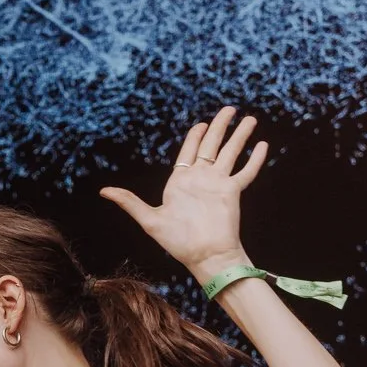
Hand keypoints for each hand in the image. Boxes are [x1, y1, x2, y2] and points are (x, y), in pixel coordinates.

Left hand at [99, 106, 267, 274]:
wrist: (205, 256)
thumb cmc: (177, 242)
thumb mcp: (149, 219)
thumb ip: (129, 202)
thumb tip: (103, 191)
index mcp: (181, 181)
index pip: (189, 151)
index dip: (195, 136)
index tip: (202, 124)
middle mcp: (201, 179)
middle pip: (212, 145)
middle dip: (220, 126)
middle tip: (229, 109)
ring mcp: (218, 184)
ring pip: (231, 153)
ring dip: (240, 136)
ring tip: (250, 119)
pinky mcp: (233, 192)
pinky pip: (245, 172)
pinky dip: (254, 159)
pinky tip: (262, 145)